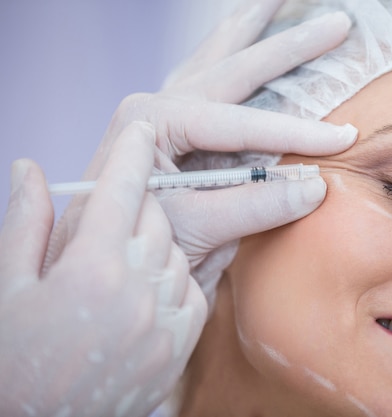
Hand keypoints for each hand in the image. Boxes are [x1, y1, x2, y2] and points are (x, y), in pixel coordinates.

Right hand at [0, 122, 206, 415]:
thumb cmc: (14, 357)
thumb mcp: (8, 286)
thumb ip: (25, 223)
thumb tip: (29, 167)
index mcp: (90, 266)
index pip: (121, 190)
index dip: (133, 153)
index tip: (142, 129)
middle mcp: (137, 288)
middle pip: (158, 215)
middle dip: (144, 199)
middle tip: (131, 198)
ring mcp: (165, 316)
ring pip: (178, 248)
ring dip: (160, 238)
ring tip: (131, 249)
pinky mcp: (183, 341)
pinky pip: (192, 286)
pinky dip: (176, 274)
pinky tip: (149, 280)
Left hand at [47, 0, 356, 299]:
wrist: (105, 258)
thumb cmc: (134, 244)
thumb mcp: (193, 229)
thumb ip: (253, 207)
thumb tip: (315, 186)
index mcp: (154, 122)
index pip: (240, 123)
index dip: (296, 132)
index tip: (344, 137)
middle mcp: (159, 104)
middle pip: (236, 64)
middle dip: (290, 44)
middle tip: (338, 23)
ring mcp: (167, 110)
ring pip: (218, 56)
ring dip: (253, 28)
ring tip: (280, 0)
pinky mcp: (176, 125)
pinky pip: (210, 77)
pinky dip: (234, 53)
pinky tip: (246, 39)